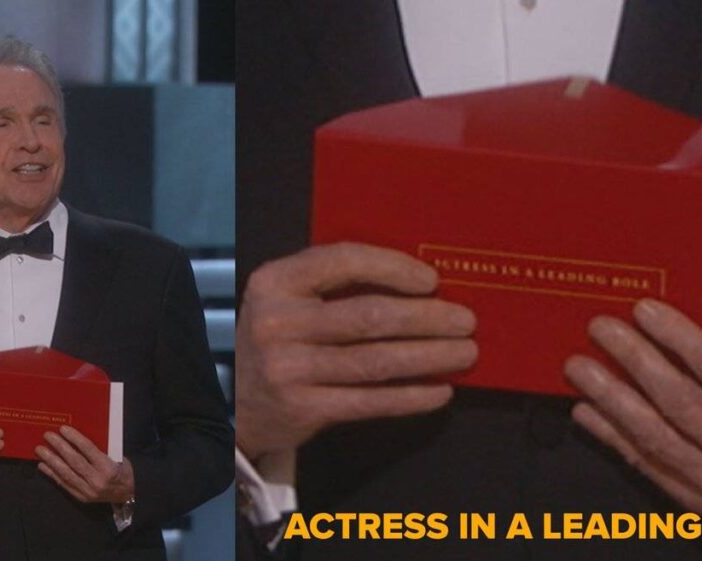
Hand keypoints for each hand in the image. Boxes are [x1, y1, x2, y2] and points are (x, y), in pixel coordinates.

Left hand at [35, 425, 133, 503]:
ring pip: (66, 473)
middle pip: (74, 461)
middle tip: (48, 436)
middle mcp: (97, 480)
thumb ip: (100, 449)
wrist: (128, 493)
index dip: (75, 438)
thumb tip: (78, 438)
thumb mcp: (117, 457)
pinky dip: (52, 474)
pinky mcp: (81, 497)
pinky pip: (64, 484)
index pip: (88, 450)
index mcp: (108, 467)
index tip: (63, 429)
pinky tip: (43, 465)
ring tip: (40, 450)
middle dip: (59, 447)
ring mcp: (88, 491)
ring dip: (51, 460)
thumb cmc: (123, 471)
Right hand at [236, 242, 477, 460]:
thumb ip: (335, 284)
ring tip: (464, 353)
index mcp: (276, 282)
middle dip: (427, 318)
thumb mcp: (288, 298)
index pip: (343, 262)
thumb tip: (418, 283)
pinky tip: (439, 390)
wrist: (236, 402)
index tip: (431, 280)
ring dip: (430, 357)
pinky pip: (370, 402)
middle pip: (369, 316)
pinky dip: (411, 396)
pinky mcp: (302, 409)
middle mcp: (278, 323)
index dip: (394, 268)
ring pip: (376, 361)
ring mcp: (288, 369)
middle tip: (465, 320)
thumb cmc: (277, 340)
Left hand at [565, 298, 701, 513]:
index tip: (645, 311)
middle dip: (632, 358)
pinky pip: (643, 462)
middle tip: (601, 329)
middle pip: (674, 399)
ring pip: (649, 433)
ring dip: (607, 396)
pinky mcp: (692, 498)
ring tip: (579, 368)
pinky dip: (610, 435)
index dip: (676, 336)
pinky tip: (585, 410)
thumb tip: (689, 330)